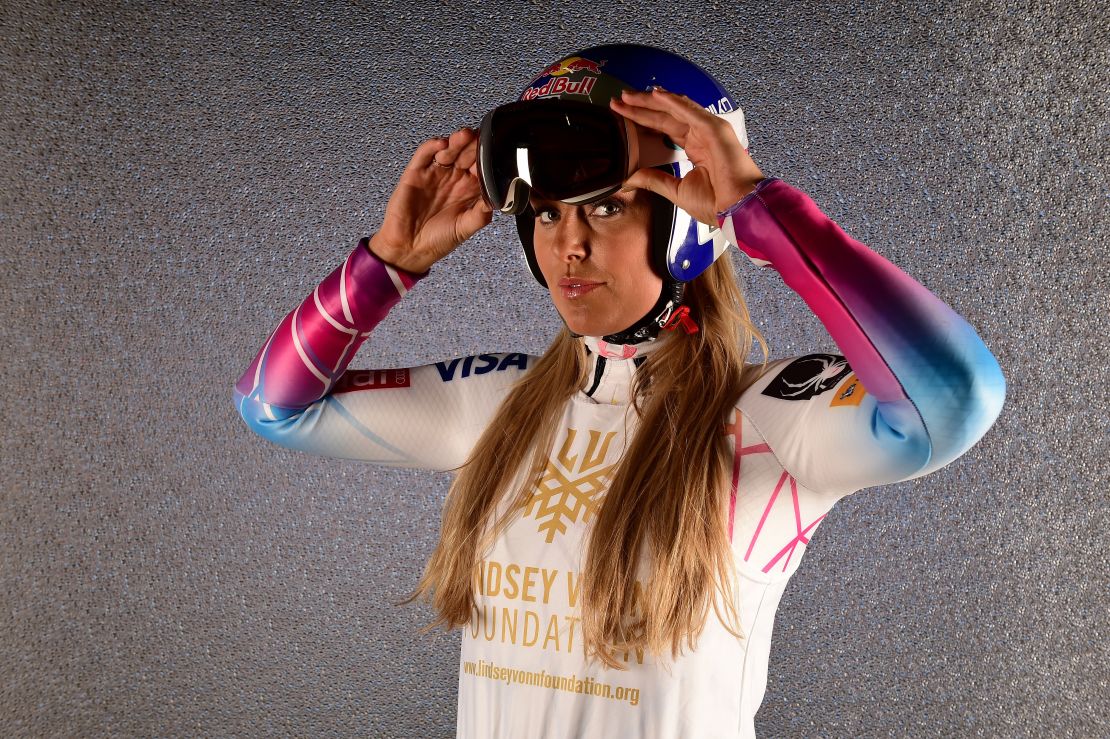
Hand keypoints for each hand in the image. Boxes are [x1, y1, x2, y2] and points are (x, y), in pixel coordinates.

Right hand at [369, 128, 491, 273]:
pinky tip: (442, 143)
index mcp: (468, 189)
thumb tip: (497, 200)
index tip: (496, 150)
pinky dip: (432, 146)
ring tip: (465, 135)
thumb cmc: (438, 240)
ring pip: (448, 151)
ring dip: (457, 141)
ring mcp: (435, 173)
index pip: (481, 167)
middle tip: (481, 138)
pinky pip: (424, 154)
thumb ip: (480, 214)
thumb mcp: (465, 228)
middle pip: (466, 154)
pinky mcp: (416, 172)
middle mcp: (453, 178)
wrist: (409, 248)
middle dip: (474, 145)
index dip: (487, 158)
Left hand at [609, 88, 763, 223]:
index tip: (622, 114)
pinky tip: (654, 96)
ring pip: (676, 108)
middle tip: (618, 100)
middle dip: (641, 106)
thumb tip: (630, 176)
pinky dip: (673, 102)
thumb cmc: (718, 203)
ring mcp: (709, 130)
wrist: (739, 209)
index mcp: (695, 147)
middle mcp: (702, 135)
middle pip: (666, 114)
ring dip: (651, 100)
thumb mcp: (676, 190)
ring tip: (628, 95)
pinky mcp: (715, 129)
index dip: (643, 119)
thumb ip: (654, 180)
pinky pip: (690, 111)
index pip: (664, 127)